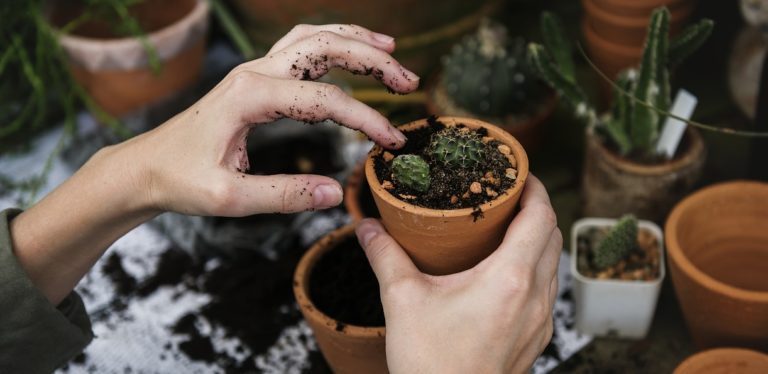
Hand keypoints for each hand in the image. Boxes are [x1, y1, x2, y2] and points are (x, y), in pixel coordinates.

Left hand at [114, 24, 419, 216]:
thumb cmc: (180, 181)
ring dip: (355, 41)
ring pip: (313, 38)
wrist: (146, 167)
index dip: (366, 119)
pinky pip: (300, 49)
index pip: (325, 100)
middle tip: (409, 82)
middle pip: (325, 47)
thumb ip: (284, 195)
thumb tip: (335, 193)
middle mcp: (254, 73)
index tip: (392, 143)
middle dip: (373, 59)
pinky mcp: (256, 79)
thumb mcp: (230, 198)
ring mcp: (254, 71)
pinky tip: (352, 54)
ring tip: (392, 51)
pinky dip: (333, 45)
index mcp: (250, 96)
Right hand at [356, 175, 560, 373]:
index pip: (541, 216)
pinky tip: (503, 272)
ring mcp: (540, 321)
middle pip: (552, 236)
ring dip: (536, 239)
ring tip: (505, 228)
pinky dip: (534, 268)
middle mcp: (535, 298)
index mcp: (509, 279)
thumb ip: (385, 256)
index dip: (534, 187)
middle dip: (535, 208)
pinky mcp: (536, 339)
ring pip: (552, 264)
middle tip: (507, 195)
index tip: (518, 172)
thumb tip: (367, 227)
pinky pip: (546, 290)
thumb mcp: (402, 300)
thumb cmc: (431, 364)